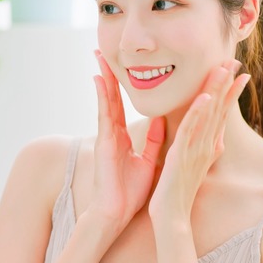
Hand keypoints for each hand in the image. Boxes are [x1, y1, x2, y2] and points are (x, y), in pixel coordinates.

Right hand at [90, 50, 165, 231]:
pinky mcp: (104, 142)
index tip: (124, 63)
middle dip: (108, 73)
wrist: (117, 213)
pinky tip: (99, 79)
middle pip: (111, 95)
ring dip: (104, 77)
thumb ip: (154, 139)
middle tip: (103, 49)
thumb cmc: (130, 190)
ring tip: (100, 55)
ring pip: (106, 99)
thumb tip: (163, 119)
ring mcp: (106, 135)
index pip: (124, 103)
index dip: (124, 83)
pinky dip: (102, 95)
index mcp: (122, 135)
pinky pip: (105, 114)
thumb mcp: (148, 159)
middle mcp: (112, 131)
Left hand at [148, 60, 249, 223]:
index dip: (230, 92)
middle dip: (227, 84)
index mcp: (208, 146)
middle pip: (219, 109)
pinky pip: (191, 131)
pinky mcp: (182, 156)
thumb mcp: (196, 166)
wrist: (171, 217)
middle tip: (235, 60)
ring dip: (216, 91)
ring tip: (224, 69)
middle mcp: (207, 146)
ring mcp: (196, 150)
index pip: (222, 114)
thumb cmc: (179, 192)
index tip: (239, 72)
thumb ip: (206, 150)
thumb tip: (219, 140)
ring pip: (208, 115)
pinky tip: (205, 98)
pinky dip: (198, 113)